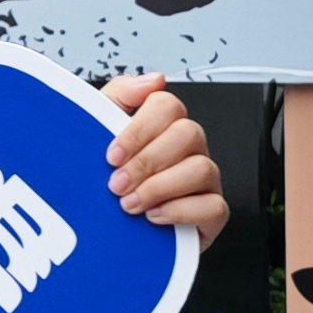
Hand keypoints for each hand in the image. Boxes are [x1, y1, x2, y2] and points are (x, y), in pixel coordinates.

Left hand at [101, 74, 227, 248]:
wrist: (108, 233)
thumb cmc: (107, 182)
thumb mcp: (98, 134)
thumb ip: (120, 96)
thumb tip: (154, 79)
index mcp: (163, 127)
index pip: (167, 105)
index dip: (139, 129)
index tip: (112, 154)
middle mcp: (188, 149)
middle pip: (188, 133)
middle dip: (146, 162)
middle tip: (117, 183)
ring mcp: (204, 181)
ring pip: (202, 168)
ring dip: (159, 188)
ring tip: (129, 204)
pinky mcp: (211, 213)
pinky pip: (213, 206)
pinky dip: (180, 211)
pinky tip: (153, 217)